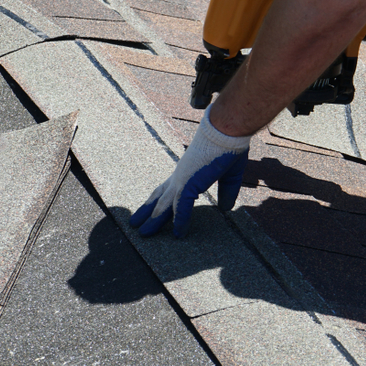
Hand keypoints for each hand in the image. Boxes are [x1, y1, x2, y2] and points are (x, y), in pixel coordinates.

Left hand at [130, 106, 250, 236]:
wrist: (228, 131)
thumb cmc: (229, 146)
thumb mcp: (229, 175)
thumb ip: (226, 192)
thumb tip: (225, 208)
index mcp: (188, 172)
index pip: (169, 189)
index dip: (161, 201)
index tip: (155, 211)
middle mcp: (181, 176)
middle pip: (159, 197)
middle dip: (148, 211)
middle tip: (136, 223)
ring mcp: (182, 179)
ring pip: (163, 205)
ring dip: (153, 220)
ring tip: (142, 233)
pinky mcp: (188, 183)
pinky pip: (181, 208)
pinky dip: (180, 222)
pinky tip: (178, 234)